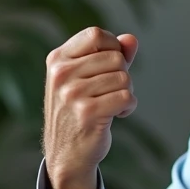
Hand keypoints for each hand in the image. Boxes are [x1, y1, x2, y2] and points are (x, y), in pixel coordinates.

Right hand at [43, 28, 138, 188]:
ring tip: (111, 105)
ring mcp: (72, 94)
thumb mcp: (88, 78)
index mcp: (58, 60)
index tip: (111, 67)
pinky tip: (116, 115)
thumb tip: (132, 40)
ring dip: (126, 93)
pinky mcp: (87, 112)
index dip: (113, 47)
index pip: (96, 35)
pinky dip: (128, 107)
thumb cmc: (79, 111)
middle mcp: (61, 74)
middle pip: (115, 58)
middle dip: (122, 75)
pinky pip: (126, 97)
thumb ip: (110, 56)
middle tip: (110, 93)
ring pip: (124, 78)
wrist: (67, 154)